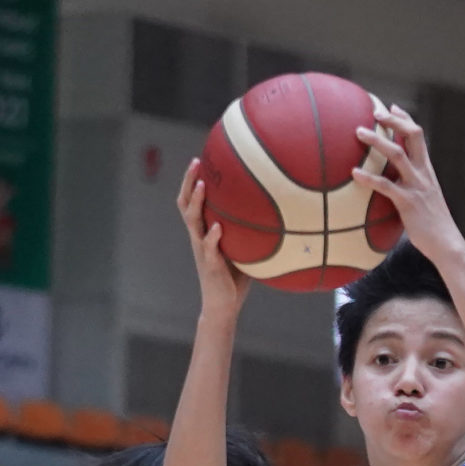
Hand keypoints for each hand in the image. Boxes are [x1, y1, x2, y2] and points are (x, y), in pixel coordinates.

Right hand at [175, 160, 252, 315]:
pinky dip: (212, 237)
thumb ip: (251, 231)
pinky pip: (209, 248)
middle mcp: (199, 237)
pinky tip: (218, 227)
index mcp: (204, 232)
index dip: (192, 181)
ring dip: (196, 202)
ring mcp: (202, 250)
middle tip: (196, 162)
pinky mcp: (210, 265)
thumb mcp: (244, 249)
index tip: (200, 160)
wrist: (224, 305)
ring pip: (193, 222)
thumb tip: (278, 213)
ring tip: (202, 186)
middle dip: (188, 181)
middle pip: (186, 204)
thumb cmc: (235, 277)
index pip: (192, 201)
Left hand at [351, 104, 464, 259]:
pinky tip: (354, 172)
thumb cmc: (431, 224)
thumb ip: (411, 185)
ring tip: (359, 132)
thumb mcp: (424, 198)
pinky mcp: (407, 202)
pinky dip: (369, 178)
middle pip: (412, 136)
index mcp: (427, 170)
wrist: (446, 243)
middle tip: (375, 112)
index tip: (391, 107)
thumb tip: (393, 183)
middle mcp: (423, 173)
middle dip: (394, 121)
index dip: (405, 119)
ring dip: (377, 141)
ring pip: (397, 155)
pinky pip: (386, 186)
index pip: (418, 136)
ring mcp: (416, 186)